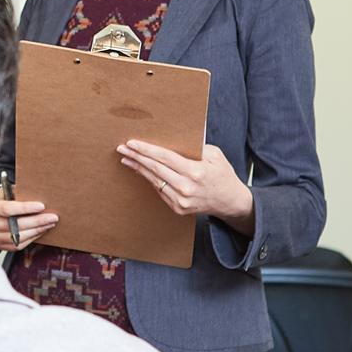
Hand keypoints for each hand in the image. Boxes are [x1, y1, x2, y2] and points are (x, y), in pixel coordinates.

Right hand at [0, 194, 57, 250]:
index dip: (25, 208)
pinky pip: (18, 245)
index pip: (7, 209)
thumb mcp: (8, 192)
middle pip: (15, 225)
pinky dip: (32, 238)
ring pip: (18, 237)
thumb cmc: (3, 200)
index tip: (41, 206)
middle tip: (52, 217)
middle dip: (37, 221)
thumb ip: (20, 194)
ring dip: (37, 231)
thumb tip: (41, 196)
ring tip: (49, 224)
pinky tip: (41, 231)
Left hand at [118, 140, 254, 233]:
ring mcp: (181, 200)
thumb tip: (170, 142)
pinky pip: (159, 191)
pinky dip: (149, 180)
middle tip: (122, 148)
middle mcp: (186, 188)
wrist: (230, 202)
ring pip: (154, 181)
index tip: (132, 143)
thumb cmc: (222, 175)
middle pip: (155, 168)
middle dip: (136, 157)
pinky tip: (140, 171)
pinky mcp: (178, 208)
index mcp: (195, 172)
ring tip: (126, 159)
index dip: (146, 150)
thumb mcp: (215, 155)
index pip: (165, 158)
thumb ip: (194, 148)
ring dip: (138, 169)